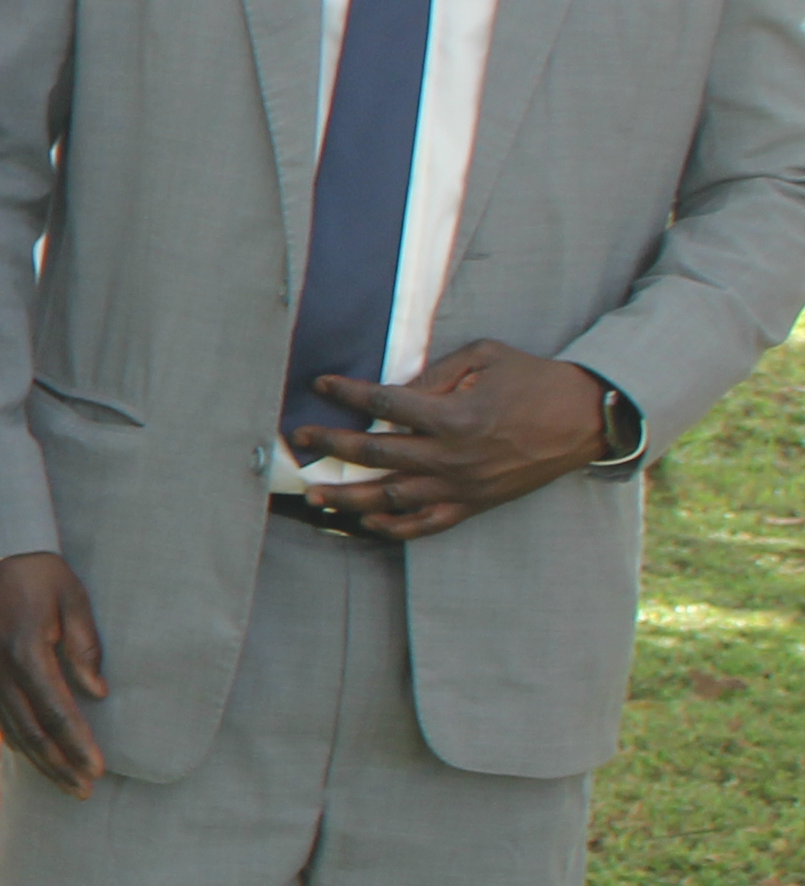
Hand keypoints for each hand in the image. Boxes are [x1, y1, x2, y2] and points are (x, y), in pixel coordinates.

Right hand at [0, 550, 106, 794]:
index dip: (77, 744)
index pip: (56, 711)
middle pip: (30, 730)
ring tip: (63, 782)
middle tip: (83, 790)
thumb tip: (97, 694)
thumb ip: (84, 647)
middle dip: (58, 764)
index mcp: (25, 649)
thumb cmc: (36, 572)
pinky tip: (32, 754)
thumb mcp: (72, 599)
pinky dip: (15, 739)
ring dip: (37, 760)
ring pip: (9, 728)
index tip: (97, 769)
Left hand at [291, 341, 615, 537]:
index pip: (385, 405)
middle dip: (333, 446)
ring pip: (394, 498)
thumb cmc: (534, 380)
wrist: (585, 419)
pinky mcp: (476, 504)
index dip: (348, 394)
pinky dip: (395, 528)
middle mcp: (453, 457)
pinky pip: (428, 524)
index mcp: (454, 417)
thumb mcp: (485, 357)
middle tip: (301, 439)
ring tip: (314, 495)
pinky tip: (367, 523)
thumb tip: (393, 392)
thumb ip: (434, 374)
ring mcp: (463, 486)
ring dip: (349, 497)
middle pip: (377, 455)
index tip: (320, 385)